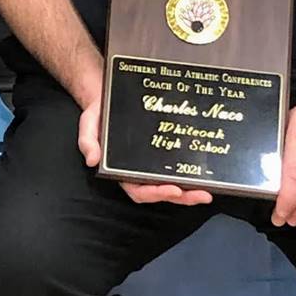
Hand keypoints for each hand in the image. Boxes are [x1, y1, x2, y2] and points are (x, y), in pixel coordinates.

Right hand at [79, 96, 211, 206]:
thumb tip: (92, 159)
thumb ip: (88, 142)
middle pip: (160, 192)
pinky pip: (175, 168)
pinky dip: (189, 174)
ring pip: (171, 184)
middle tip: (201, 195)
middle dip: (182, 197)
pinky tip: (203, 172)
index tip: (173, 190)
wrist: (107, 98)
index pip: (139, 190)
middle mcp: (137, 172)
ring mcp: (150, 165)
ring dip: (189, 191)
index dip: (156, 193)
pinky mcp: (161, 155)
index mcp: (120, 170)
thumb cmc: (98, 114)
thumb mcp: (88, 125)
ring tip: (207, 190)